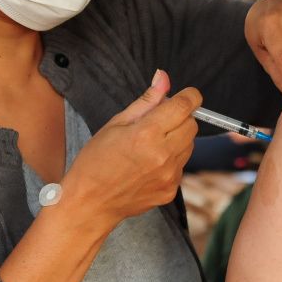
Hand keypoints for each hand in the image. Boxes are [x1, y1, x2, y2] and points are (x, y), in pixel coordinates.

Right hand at [60, 70, 201, 236]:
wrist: (90, 203)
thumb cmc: (96, 161)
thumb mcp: (116, 124)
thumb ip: (146, 101)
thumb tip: (164, 77)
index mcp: (147, 134)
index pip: (185, 105)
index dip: (190, 96)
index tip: (186, 95)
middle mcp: (163, 155)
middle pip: (192, 124)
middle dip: (180, 117)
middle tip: (157, 122)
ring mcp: (169, 175)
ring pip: (189, 145)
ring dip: (177, 138)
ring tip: (149, 145)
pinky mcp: (171, 190)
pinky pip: (181, 165)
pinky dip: (171, 159)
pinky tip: (148, 164)